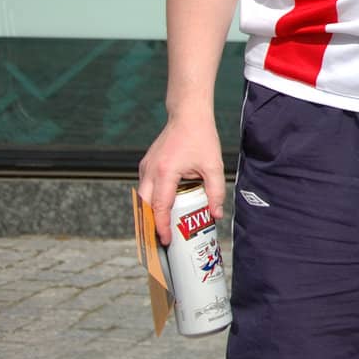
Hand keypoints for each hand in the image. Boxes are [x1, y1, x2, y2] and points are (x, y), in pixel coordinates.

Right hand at [138, 115, 224, 244]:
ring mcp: (145, 167)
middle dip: (148, 226)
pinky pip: (144, 189)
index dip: (161, 226)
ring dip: (148, 215)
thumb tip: (216, 215)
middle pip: (144, 207)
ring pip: (142, 199)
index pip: (160, 206)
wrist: (188, 116)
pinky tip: (160, 211)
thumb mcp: (213, 165)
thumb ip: (215, 192)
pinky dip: (149, 202)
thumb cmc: (201, 138)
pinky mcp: (146, 165)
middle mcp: (150, 170)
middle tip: (158, 243)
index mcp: (166, 172)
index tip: (166, 240)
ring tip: (158, 231)